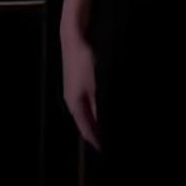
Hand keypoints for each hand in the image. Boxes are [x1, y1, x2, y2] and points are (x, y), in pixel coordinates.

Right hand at [61, 25, 100, 150]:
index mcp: (76, 106)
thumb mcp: (97, 87)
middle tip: (112, 138)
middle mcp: (73, 101)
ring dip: (97, 120)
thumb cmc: (85, 61)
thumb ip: (100, 108)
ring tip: (109, 124)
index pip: (88, 131)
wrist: (75, 37)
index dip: (98, 141)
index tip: (108, 149)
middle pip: (87, 123)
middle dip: (98, 132)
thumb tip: (105, 124)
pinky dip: (95, 108)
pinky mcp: (76, 82)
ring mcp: (73, 91)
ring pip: (87, 113)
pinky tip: (102, 105)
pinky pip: (86, 102)